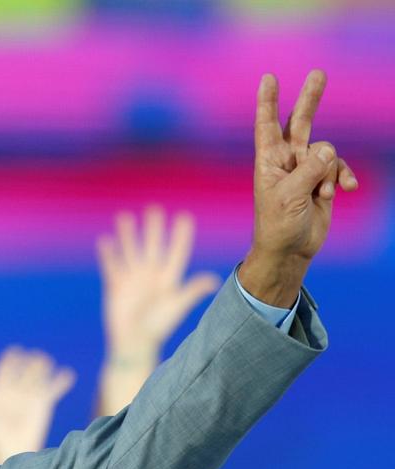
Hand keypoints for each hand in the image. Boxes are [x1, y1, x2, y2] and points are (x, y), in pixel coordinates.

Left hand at [0, 347, 74, 464]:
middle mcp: (14, 392)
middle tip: (32, 356)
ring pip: (38, 376)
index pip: (4, 370)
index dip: (9, 360)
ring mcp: (29, 397)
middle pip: (22, 370)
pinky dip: (61, 381)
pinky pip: (54, 389)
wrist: (9, 450)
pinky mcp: (44, 404)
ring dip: (42, 366)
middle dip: (28, 361)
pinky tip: (67, 373)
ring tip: (44, 360)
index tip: (15, 351)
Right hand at [98, 207, 219, 361]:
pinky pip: (112, 266)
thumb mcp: (176, 307)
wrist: (133, 343)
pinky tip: (106, 240)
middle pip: (153, 247)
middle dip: (153, 229)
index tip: (184, 217)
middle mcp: (151, 276)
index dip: (181, 236)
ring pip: (131, 252)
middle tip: (154, 208)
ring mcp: (133, 281)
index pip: (176, 252)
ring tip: (124, 216)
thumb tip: (213, 280)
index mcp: (169, 280)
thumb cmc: (157, 327)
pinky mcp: (116, 288)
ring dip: (128, 235)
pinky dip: (108, 254)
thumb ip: (191, 291)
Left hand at [242, 70, 358, 305]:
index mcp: (269, 161)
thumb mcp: (289, 196)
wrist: (290, 250)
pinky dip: (342, 176)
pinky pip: (338, 167)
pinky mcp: (322, 180)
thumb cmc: (278, 225)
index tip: (269, 78)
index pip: (267, 125)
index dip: (268, 102)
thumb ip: (310, 169)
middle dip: (310, 99)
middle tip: (319, 73)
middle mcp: (287, 160)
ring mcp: (306, 169)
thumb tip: (328, 149)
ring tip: (322, 193)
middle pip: (300, 122)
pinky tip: (345, 190)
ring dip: (329, 171)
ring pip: (327, 151)